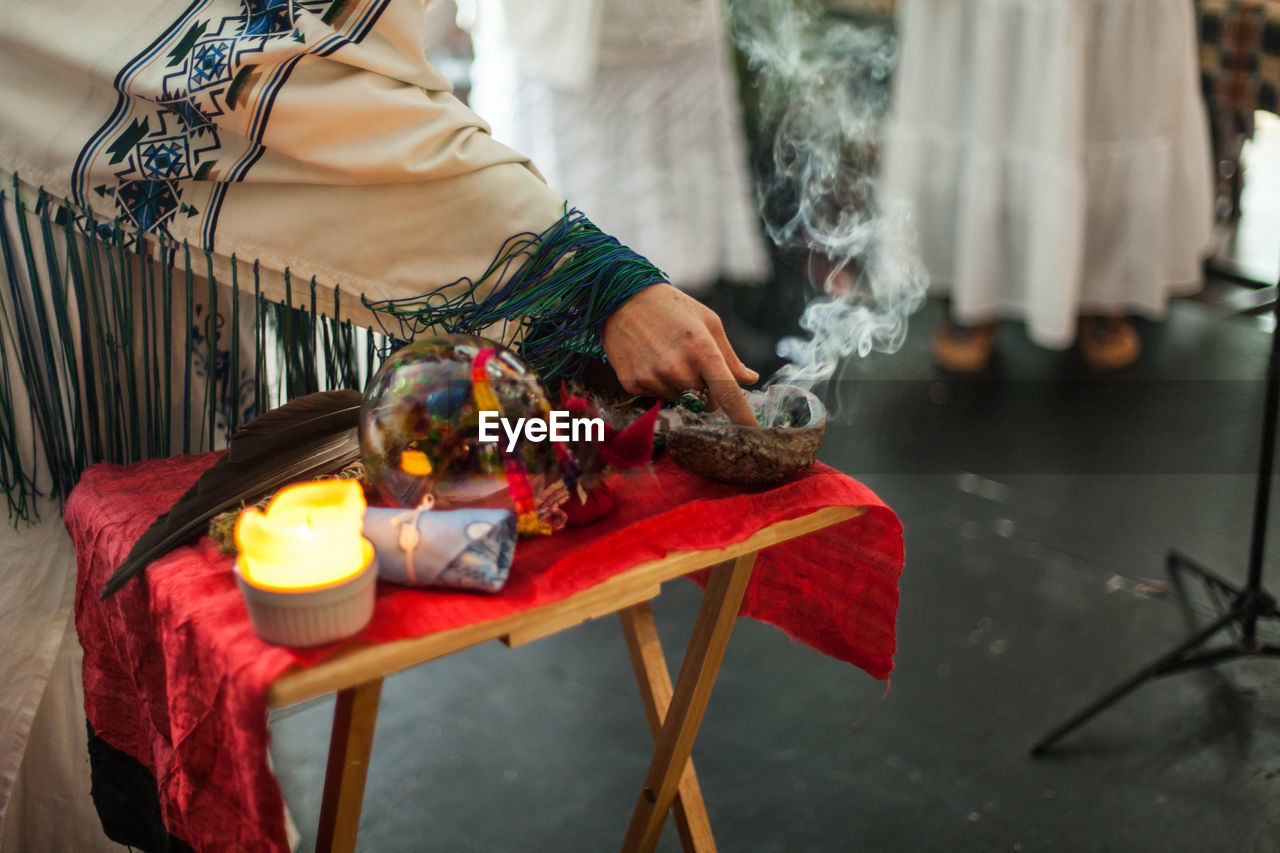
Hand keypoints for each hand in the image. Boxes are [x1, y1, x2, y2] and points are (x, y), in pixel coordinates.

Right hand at [601, 284, 759, 425]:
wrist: (621, 298)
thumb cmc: (672, 308)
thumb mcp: (709, 322)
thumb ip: (730, 356)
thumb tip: (749, 379)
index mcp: (702, 350)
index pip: (728, 394)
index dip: (743, 417)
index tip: (753, 434)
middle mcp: (677, 369)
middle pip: (706, 404)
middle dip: (708, 393)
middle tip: (697, 368)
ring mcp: (653, 379)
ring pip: (682, 402)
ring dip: (683, 389)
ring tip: (670, 358)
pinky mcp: (633, 384)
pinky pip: (658, 398)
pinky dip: (661, 386)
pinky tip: (652, 361)